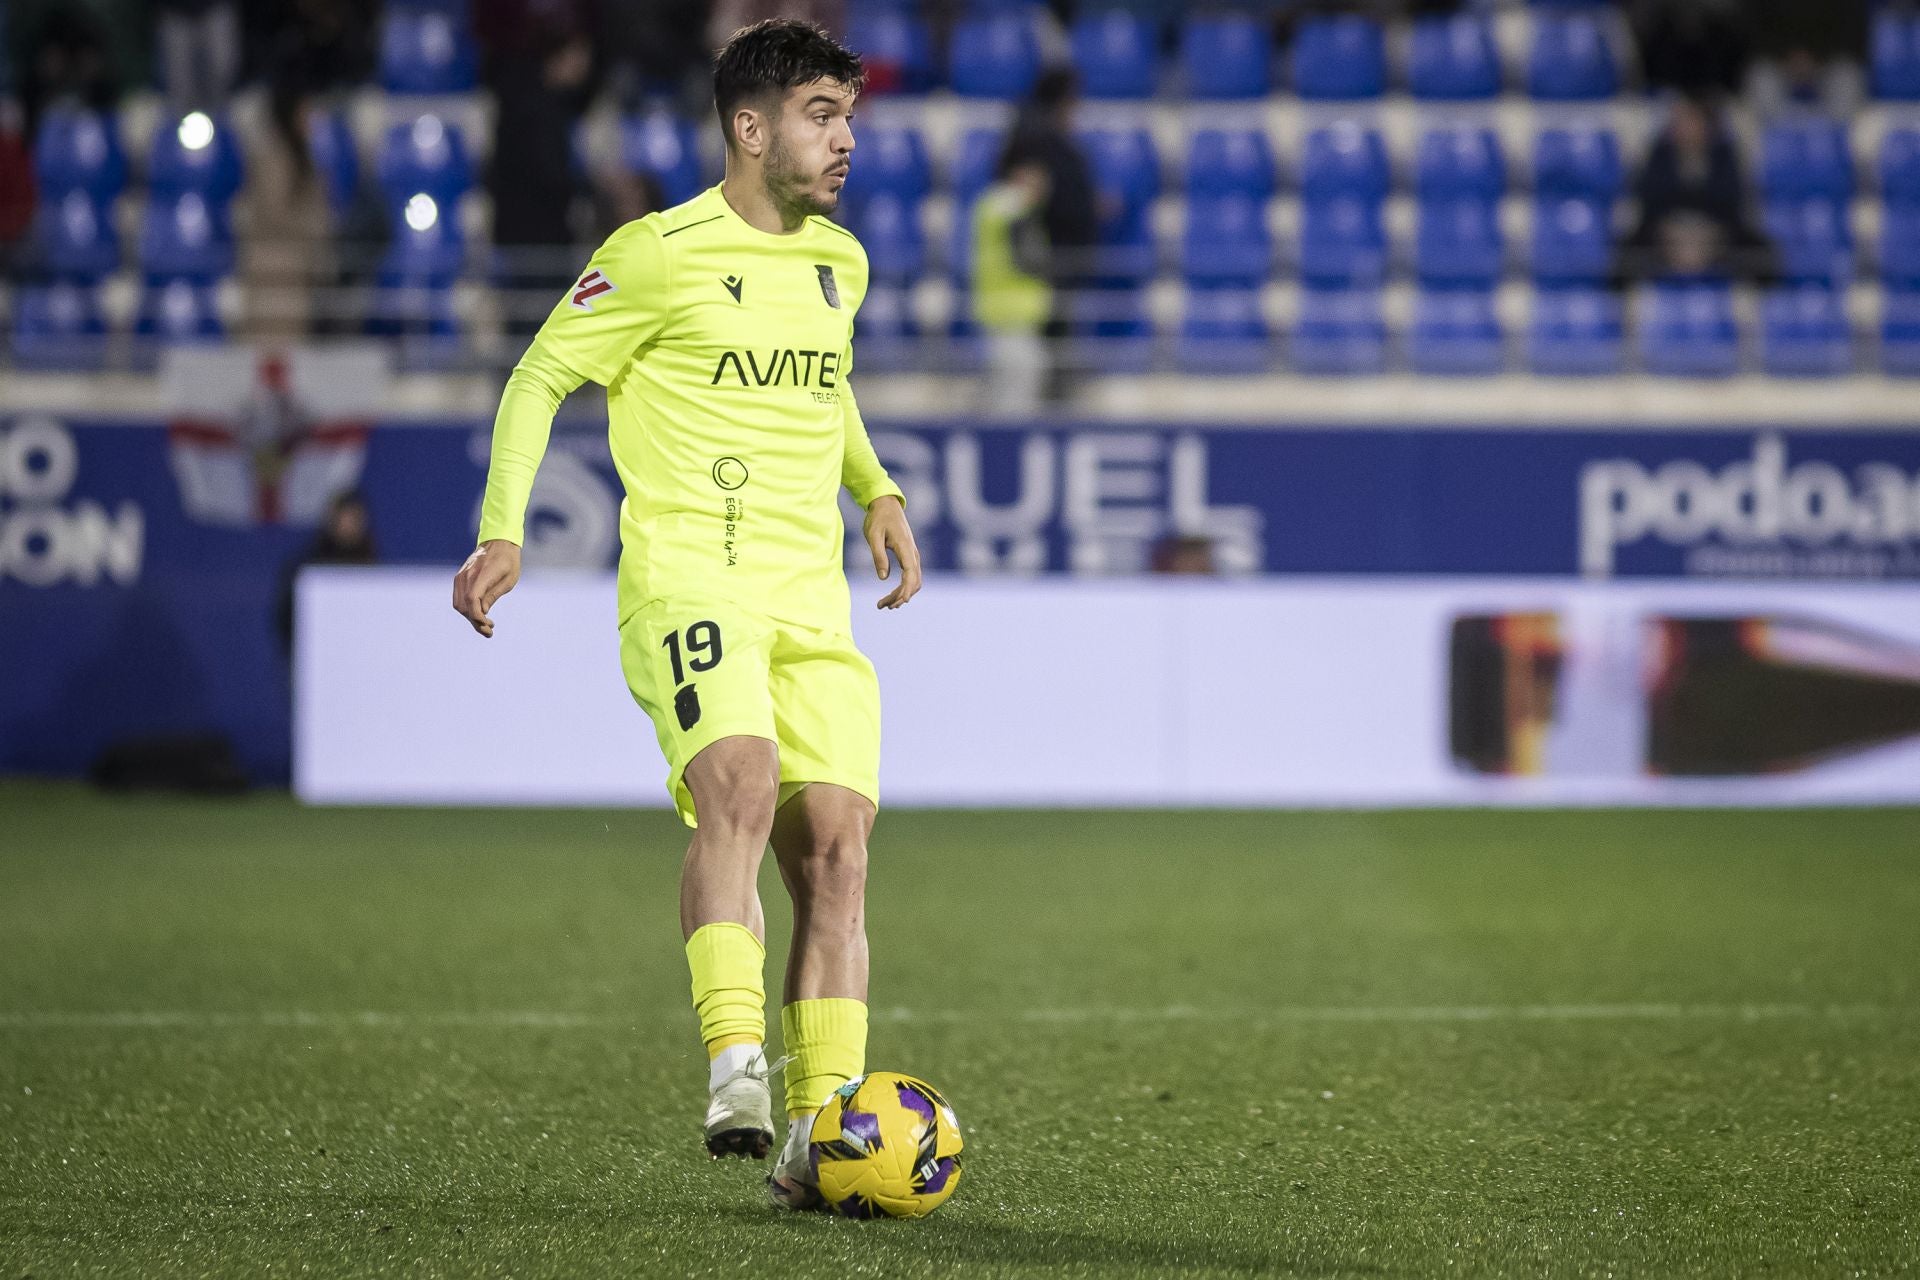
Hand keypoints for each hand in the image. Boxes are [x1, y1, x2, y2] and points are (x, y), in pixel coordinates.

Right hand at [452, 539, 521, 637]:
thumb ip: (493, 595)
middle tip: (489, 631)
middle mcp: (467, 576)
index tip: (488, 626)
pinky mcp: (460, 578)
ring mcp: (461, 577)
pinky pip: (458, 598)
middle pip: (464, 606)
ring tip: (485, 624)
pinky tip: (478, 614)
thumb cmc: (508, 561)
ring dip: (470, 617)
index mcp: (481, 575)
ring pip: (459, 604)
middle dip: (475, 621)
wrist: (499, 543)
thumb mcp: (508, 580)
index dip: (478, 617)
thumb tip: (483, 612)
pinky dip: (466, 609)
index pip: (473, 601)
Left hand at [863, 495, 921, 609]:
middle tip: (882, 606)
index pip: (911, 574)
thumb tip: (883, 578)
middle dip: (900, 596)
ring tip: (885, 605)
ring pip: (914, 581)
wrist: (886, 504)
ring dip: (902, 594)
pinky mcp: (909, 556)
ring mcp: (913, 555)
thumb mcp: (873, 536)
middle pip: (914, 582)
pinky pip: (911, 576)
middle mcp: (913, 553)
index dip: (906, 590)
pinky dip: (904, 588)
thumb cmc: (878, 518)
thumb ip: (878, 556)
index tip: (899, 602)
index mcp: (905, 548)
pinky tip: (893, 594)